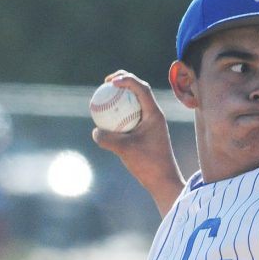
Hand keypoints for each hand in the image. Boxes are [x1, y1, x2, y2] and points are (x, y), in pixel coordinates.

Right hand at [92, 70, 183, 216]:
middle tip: (106, 83)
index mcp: (154, 114)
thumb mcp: (124, 150)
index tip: (110, 82)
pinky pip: (132, 115)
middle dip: (124, 80)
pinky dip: (121, 111)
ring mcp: (151, 123)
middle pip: (140, 89)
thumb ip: (108, 139)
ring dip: (122, 95)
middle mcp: (155, 115)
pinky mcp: (146, 131)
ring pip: (136, 101)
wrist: (163, 180)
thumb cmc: (148, 164)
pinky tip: (107, 118)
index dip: (126, 79)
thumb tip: (95, 130)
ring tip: (105, 96)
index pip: (142, 88)